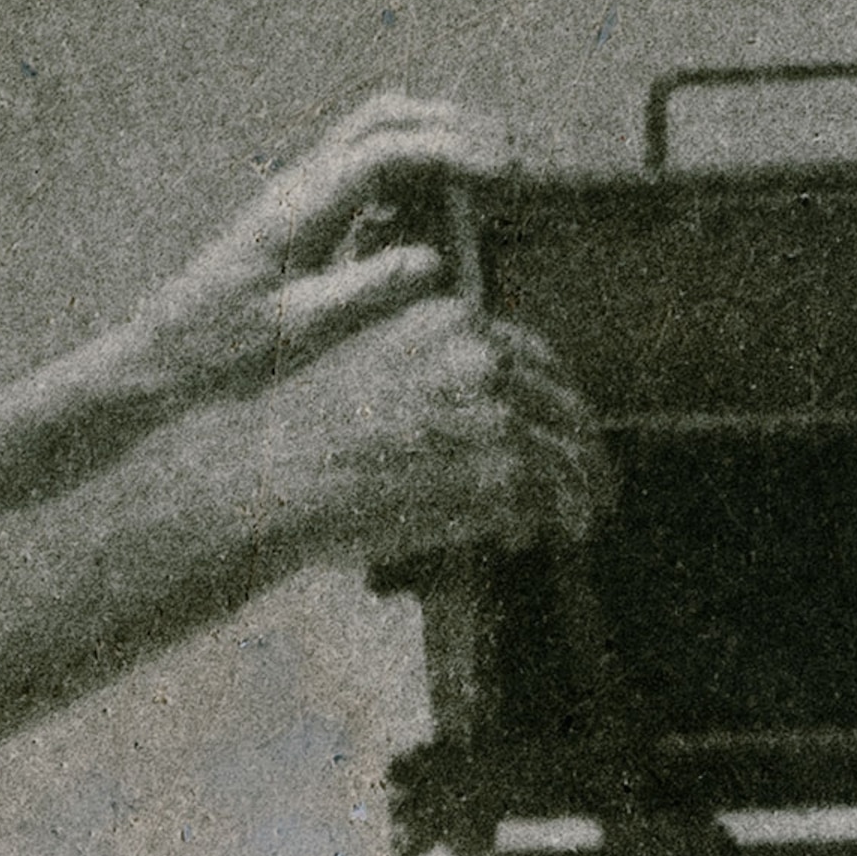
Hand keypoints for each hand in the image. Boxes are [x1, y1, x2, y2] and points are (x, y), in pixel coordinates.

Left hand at [125, 94, 509, 407]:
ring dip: (433, 137)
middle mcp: (297, 184)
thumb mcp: (295, 331)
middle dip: (452, 125)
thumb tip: (435, 260)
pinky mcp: (302, 209)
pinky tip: (439, 206)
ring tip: (491, 169)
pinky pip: (365, 165)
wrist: (160, 356)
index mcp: (296, 207)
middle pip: (382, 117)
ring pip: (373, 131)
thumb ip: (364, 291)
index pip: (383, 150)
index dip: (449, 150)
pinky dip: (412, 165)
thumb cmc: (219, 350)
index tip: (504, 169)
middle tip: (513, 156)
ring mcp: (298, 191)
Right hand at [240, 294, 608, 577]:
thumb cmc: (298, 430)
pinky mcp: (498, 472)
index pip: (531, 356)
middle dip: (579, 446)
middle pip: (563, 402)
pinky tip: (530, 537)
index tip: (559, 429)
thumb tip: (480, 411)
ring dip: (577, 490)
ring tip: (577, 517)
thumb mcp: (367, 365)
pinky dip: (552, 520)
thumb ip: (428, 372)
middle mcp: (479, 355)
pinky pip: (550, 499)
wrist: (268, 473)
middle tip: (588, 480)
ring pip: (568, 453)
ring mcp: (493, 412)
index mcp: (446, 318)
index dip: (552, 399)